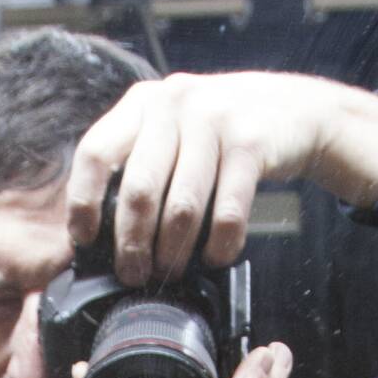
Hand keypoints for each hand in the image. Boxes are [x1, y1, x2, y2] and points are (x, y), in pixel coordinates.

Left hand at [65, 72, 377, 285]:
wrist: (293, 108)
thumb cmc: (218, 132)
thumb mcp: (171, 129)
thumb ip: (138, 161)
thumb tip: (98, 232)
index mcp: (141, 103)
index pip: (95, 154)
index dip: (84, 203)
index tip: (84, 241)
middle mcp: (172, 104)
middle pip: (138, 190)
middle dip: (132, 244)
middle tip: (134, 274)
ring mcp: (213, 119)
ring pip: (182, 206)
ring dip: (174, 252)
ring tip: (171, 273)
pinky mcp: (250, 143)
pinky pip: (228, 211)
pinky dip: (220, 245)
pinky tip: (216, 257)